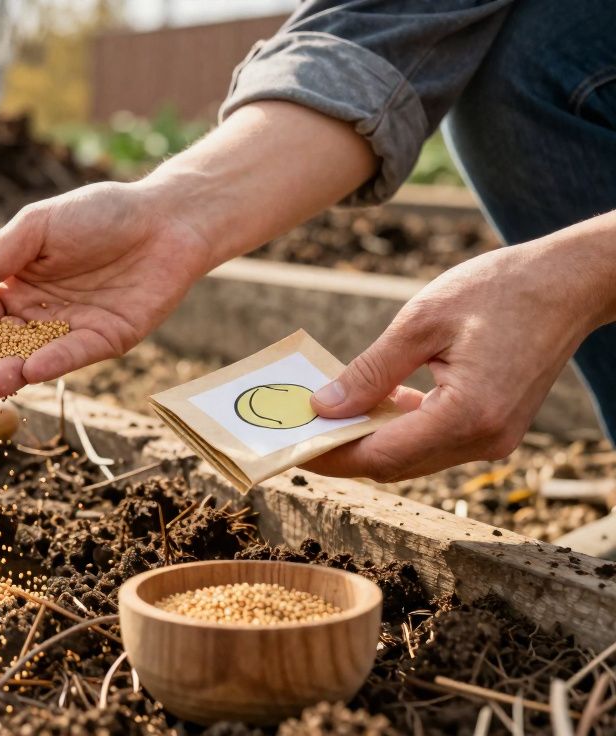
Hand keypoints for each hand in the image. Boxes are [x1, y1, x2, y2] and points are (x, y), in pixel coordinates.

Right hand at [0, 181, 214, 401]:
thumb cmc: (97, 214)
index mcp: (11, 285)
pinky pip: (73, 355)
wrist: (165, 218)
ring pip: (29, 359)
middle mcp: (36, 313)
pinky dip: (52, 363)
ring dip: (7, 374)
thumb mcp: (35, 228)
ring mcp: (69, 330)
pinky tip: (30, 371)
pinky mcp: (104, 341)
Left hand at [303, 237, 611, 481]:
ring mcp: (494, 440)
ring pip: (411, 457)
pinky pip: (433, 442)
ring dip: (369, 439)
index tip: (288, 446)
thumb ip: (370, 371)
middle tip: (296, 431)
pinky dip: (398, 428)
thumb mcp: (420, 322)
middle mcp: (484, 440)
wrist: (567, 283)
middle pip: (393, 464)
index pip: (379, 456)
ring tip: (326, 415)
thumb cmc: (497, 290)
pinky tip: (374, 402)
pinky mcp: (494, 430)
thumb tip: (323, 408)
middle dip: (342, 451)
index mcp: (467, 415)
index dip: (329, 455)